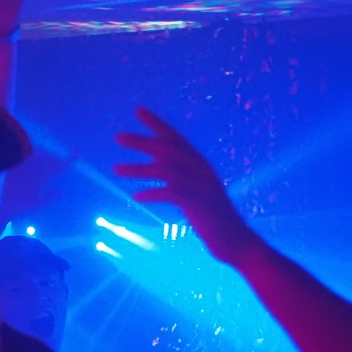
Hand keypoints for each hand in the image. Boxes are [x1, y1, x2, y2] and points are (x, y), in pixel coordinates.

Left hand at [114, 108, 260, 266]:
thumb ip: (179, 177)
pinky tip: (136, 197)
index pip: (175, 137)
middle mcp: (201, 169)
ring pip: (164, 169)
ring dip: (138, 168)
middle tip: (117, 137)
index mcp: (200, 164)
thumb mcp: (195, 192)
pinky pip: (170, 193)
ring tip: (115, 169)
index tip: (138, 110)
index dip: (156, 123)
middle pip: (167, 148)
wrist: (236, 241)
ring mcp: (200, 185)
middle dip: (141, 141)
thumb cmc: (212, 218)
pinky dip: (152, 193)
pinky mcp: (197, 203)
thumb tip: (158, 165)